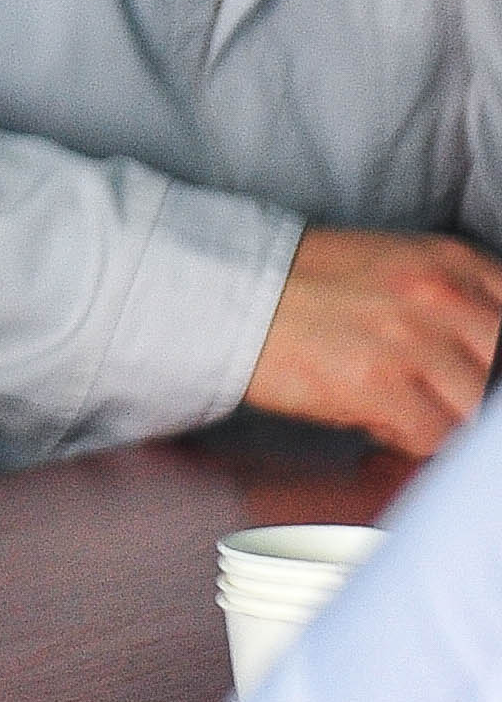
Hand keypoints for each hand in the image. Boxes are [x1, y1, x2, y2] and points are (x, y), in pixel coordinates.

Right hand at [247, 225, 501, 454]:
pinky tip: (377, 419)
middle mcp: (443, 297)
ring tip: (406, 410)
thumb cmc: (304, 283)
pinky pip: (433, 438)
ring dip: (444, 421)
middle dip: (476, 397)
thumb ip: (457, 300)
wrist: (227, 293)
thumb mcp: (400, 266)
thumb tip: (486, 360)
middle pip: (501, 376)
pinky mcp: (379, 384)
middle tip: (436, 399)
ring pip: (476, 413)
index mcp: (454, 262)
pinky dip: (408, 439)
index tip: (473, 379)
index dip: (493, 364)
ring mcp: (414, 341)